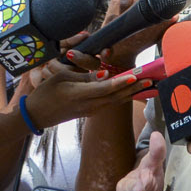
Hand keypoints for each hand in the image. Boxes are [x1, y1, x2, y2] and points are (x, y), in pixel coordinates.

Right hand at [25, 61, 149, 127]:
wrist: (37, 115)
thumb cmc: (46, 92)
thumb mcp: (62, 78)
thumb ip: (85, 77)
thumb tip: (105, 74)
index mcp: (80, 95)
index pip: (105, 87)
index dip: (121, 81)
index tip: (136, 75)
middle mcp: (90, 105)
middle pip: (117, 95)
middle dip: (135, 87)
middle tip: (152, 79)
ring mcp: (92, 110)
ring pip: (116, 100)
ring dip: (133, 92)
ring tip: (149, 85)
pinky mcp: (92, 111)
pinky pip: (111, 103)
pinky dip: (124, 96)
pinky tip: (134, 92)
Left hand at [80, 0, 172, 69]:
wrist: (119, 55)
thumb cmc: (139, 43)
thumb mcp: (155, 37)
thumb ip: (166, 25)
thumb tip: (176, 15)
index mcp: (142, 28)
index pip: (146, 8)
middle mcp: (128, 24)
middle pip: (132, 1)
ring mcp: (117, 19)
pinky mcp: (109, 16)